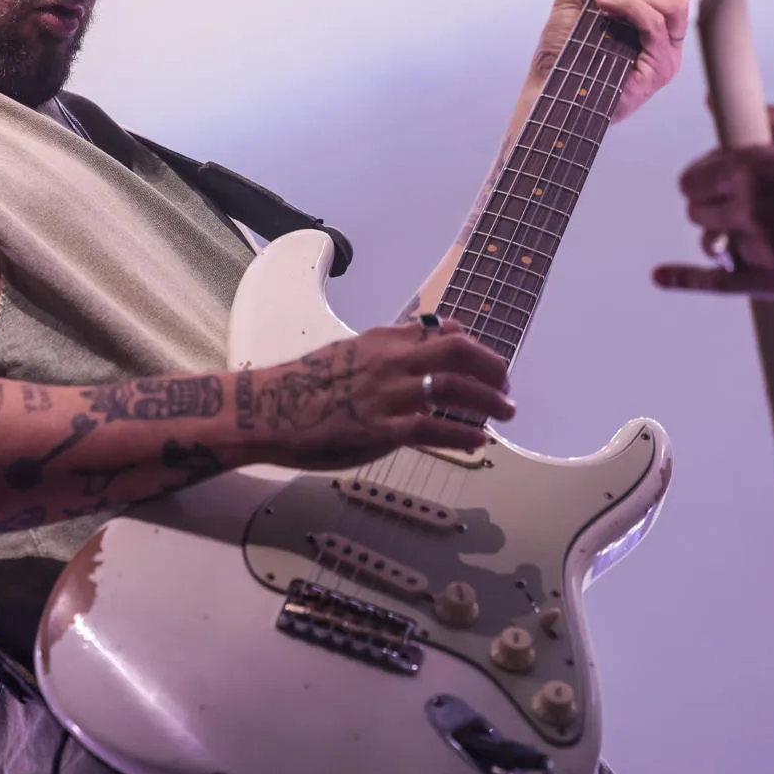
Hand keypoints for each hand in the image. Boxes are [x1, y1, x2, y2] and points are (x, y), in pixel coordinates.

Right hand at [238, 319, 513, 469]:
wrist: (268, 409)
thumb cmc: (304, 385)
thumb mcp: (348, 352)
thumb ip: (386, 347)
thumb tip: (423, 339)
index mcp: (381, 340)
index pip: (439, 331)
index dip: (471, 344)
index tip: (487, 359)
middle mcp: (389, 360)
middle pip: (456, 351)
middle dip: (490, 366)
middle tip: (506, 384)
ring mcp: (386, 394)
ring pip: (451, 387)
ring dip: (487, 400)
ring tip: (505, 412)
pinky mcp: (381, 428)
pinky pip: (433, 427)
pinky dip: (462, 433)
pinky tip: (479, 441)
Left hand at [528, 0, 695, 121]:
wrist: (548, 86)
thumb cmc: (561, 52)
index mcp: (652, 18)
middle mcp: (664, 37)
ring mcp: (665, 54)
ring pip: (674, 3)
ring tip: (606, 4)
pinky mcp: (659, 69)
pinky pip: (656, 24)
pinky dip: (631, 8)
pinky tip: (607, 10)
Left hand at [650, 107, 773, 296]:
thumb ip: (759, 119)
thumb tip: (714, 103)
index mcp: (753, 168)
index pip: (693, 178)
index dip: (704, 178)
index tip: (715, 180)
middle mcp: (751, 208)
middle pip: (696, 211)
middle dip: (712, 205)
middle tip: (741, 202)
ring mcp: (763, 247)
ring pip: (715, 244)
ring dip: (728, 236)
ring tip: (761, 227)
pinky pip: (719, 283)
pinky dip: (686, 279)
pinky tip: (662, 276)